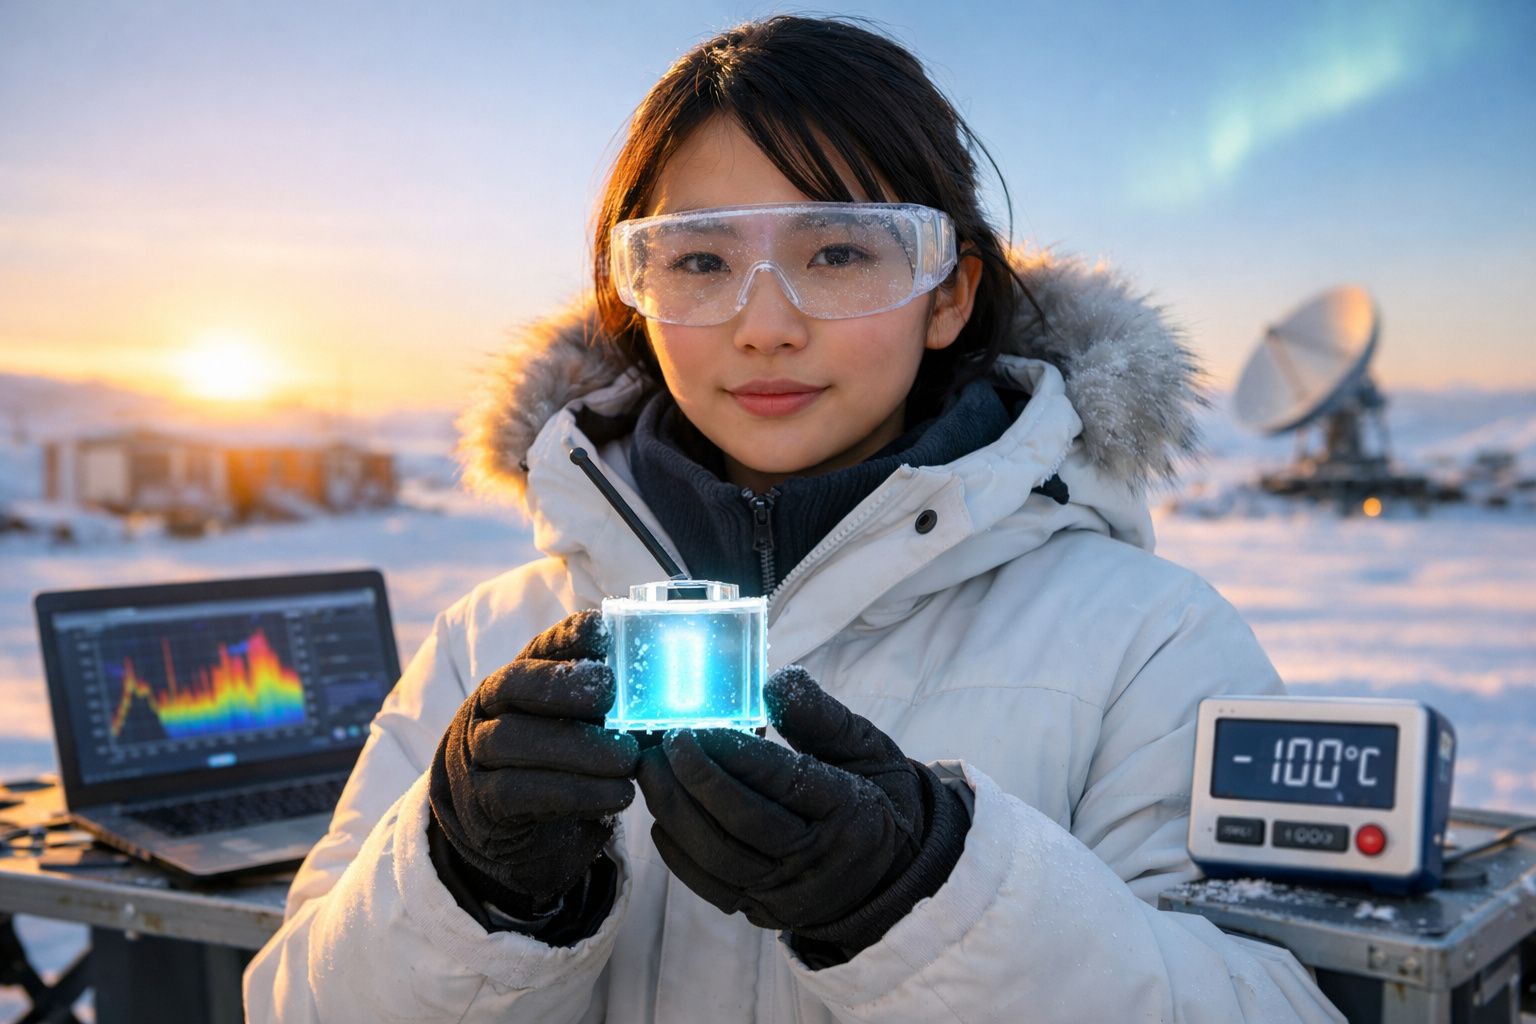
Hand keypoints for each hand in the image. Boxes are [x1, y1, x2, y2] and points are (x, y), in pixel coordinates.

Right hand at [428, 610, 639, 913]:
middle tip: (609, 695)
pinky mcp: (485, 800)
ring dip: (576, 748)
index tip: (601, 632)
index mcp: (520, 677)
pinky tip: (617, 794)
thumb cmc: (561, 761)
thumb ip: (607, 700)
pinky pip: (520, 791)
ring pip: (513, 738)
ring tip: (627, 758)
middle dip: (562, 685)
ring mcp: (479, 753)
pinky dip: (574, 792)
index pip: (540, 646)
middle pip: (515, 684)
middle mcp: (492, 706)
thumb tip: (666, 682)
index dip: (568, 636)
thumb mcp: (582, 725)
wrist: (511, 824)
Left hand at [636, 667, 967, 953]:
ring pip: (722, 857)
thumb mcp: (865, 746)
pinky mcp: (767, 911)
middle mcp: (821, 860)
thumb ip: (821, 716)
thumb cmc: (876, 792)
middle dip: (696, 780)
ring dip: (677, 812)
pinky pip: (713, 888)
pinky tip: (659, 819)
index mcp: (851, 812)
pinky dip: (679, 855)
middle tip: (662, 744)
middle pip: (745, 823)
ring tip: (651, 771)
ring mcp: (791, 892)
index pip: (785, 782)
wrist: (896, 869)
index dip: (737, 754)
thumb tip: (775, 682)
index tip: (699, 726)